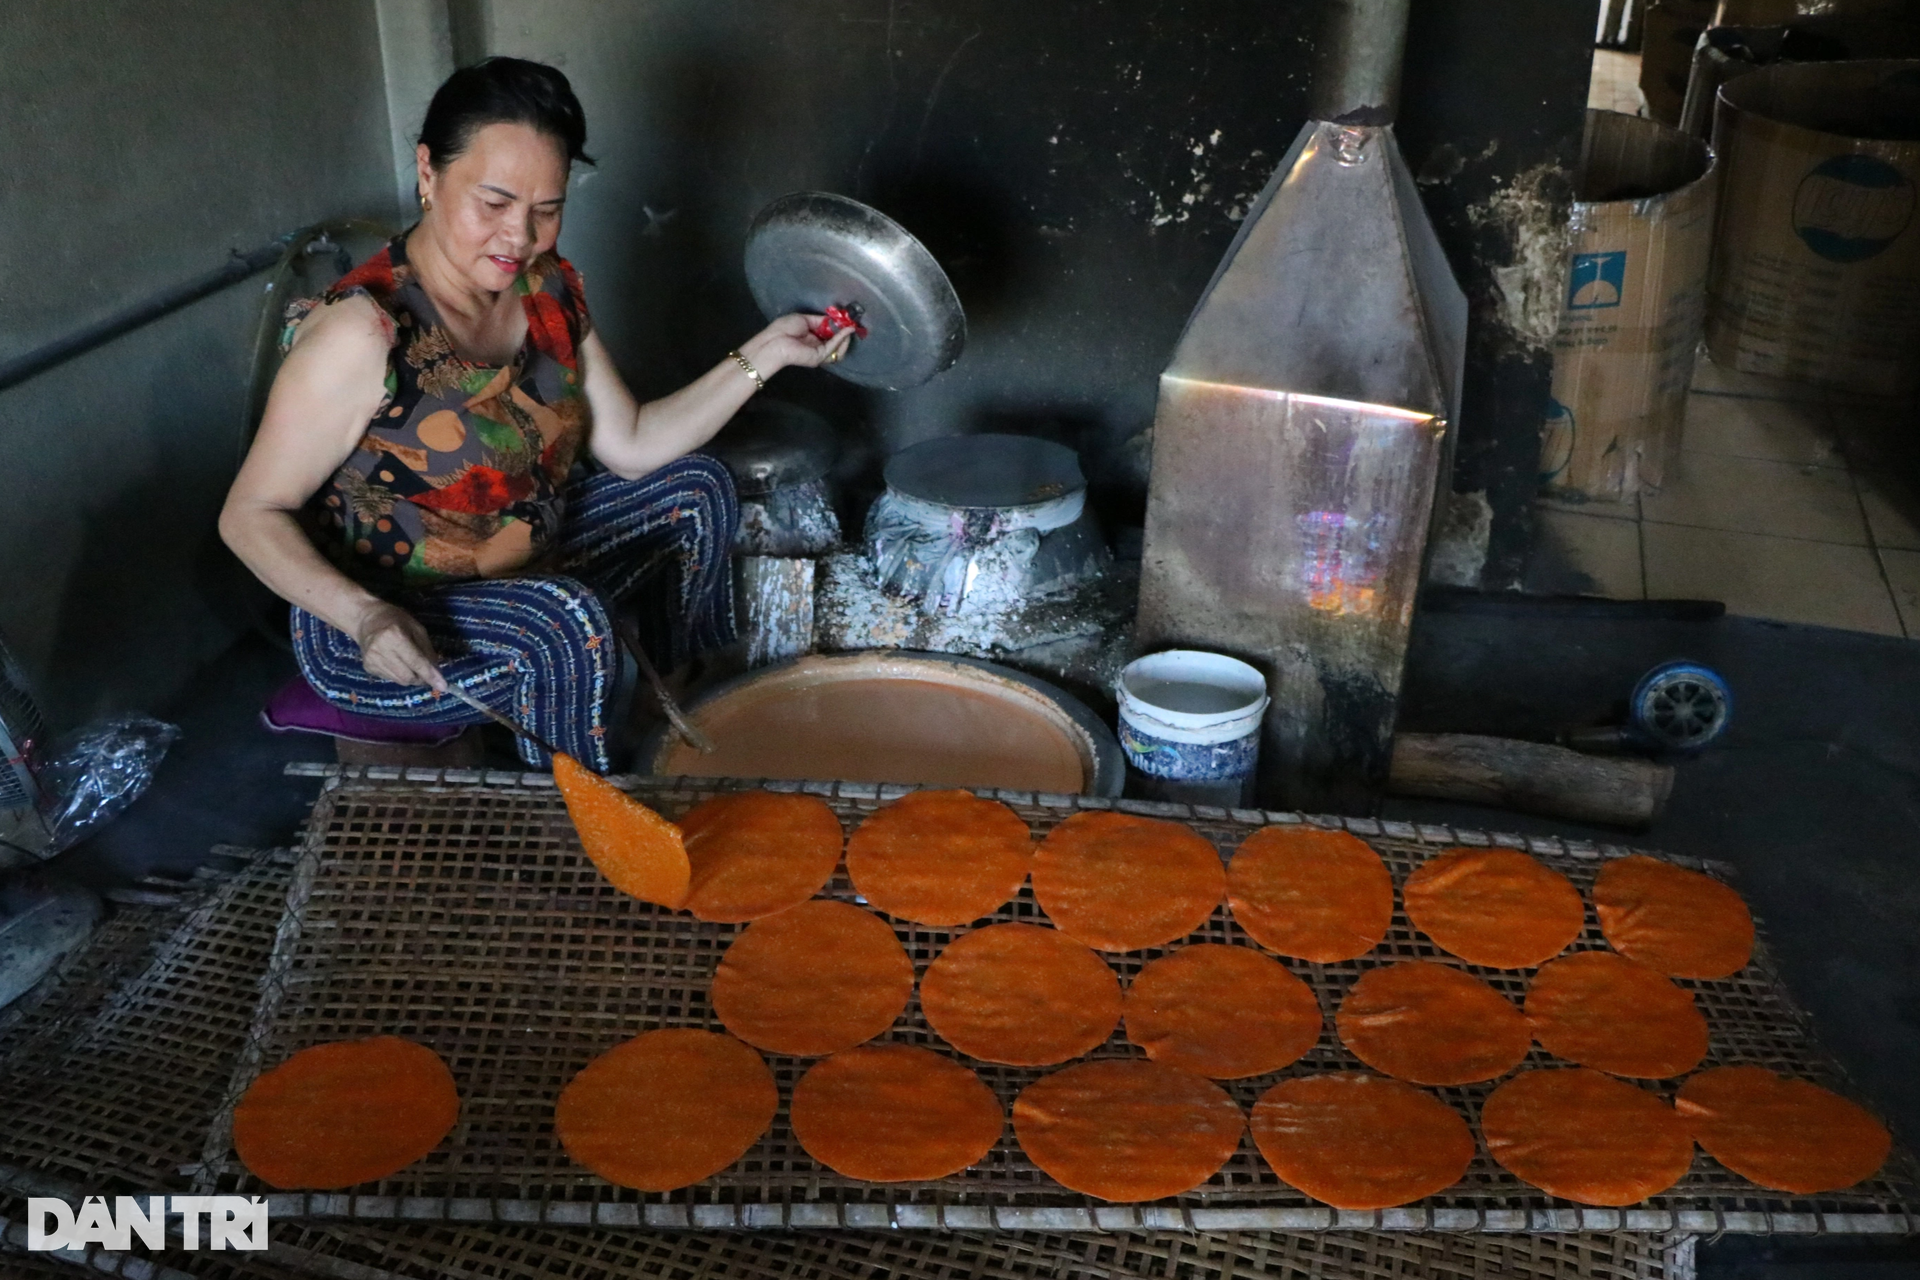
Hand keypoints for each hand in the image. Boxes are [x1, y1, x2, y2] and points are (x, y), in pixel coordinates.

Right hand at [352, 601, 446, 691]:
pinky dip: (400, 675)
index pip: (416, 662)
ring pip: (400, 681)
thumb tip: (436, 672)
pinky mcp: (368, 667)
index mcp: (395, 636)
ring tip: (412, 666)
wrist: (366, 619)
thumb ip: (427, 650)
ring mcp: (372, 660)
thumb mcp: (417, 629)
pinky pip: (391, 679)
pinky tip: (398, 662)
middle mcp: (381, 650)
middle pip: (408, 676)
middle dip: (422, 678)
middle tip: (428, 673)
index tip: (443, 686)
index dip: (430, 675)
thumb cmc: (395, 620)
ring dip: (412, 678)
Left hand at [737, 313, 855, 376]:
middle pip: (835, 341)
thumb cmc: (784, 328)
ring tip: (850, 327)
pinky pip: (834, 347)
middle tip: (851, 323)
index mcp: (811, 336)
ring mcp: (819, 353)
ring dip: (845, 337)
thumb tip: (834, 320)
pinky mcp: (820, 356)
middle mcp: (817, 345)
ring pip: (838, 348)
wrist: (775, 341)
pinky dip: (841, 338)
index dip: (838, 327)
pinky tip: (846, 330)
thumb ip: (820, 320)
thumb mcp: (804, 319)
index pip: (829, 333)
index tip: (845, 319)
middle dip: (844, 332)